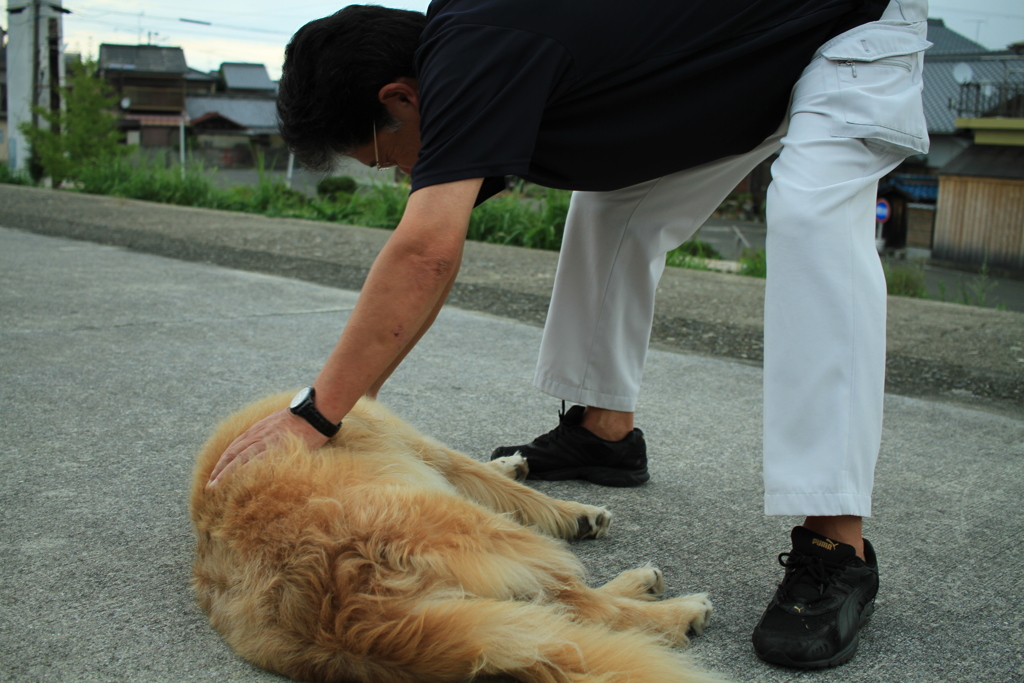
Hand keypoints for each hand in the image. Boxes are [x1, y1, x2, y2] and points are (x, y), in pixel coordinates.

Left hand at [205, 408, 328, 488]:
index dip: (222, 462)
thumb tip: (267, 446)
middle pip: (231, 454)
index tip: (215, 474)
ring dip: (224, 473)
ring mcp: (264, 441)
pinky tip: (235, 480)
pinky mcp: (275, 447)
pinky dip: (242, 470)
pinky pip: (254, 460)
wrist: (314, 413)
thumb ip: (269, 434)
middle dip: (218, 470)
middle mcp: (256, 435)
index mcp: (257, 430)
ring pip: (238, 458)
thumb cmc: (302, 419)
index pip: (234, 447)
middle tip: (209, 486)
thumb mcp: (279, 423)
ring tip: (214, 487)